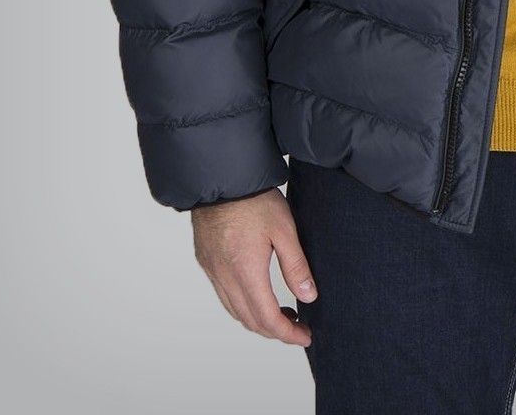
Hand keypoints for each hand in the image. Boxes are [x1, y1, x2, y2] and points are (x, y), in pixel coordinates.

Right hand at [192, 188, 316, 346]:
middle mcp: (224, 277)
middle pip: (250, 321)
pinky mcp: (206, 262)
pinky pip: (224, 296)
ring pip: (235, 311)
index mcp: (245, 271)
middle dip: (275, 330)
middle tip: (298, 328)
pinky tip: (257, 294)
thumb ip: (296, 266)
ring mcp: (212, 270)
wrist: (221, 178)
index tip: (305, 336)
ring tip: (282, 314)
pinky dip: (242, 305)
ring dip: (258, 320)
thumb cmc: (254, 199)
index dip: (288, 333)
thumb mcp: (284, 229)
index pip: (268, 318)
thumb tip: (309, 297)